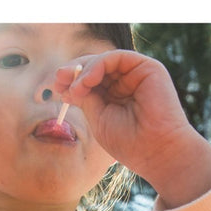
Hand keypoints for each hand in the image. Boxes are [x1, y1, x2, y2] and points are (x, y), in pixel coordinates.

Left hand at [54, 51, 210, 206]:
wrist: (155, 152)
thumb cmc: (129, 142)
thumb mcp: (98, 117)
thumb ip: (85, 97)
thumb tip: (66, 84)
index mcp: (116, 95)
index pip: (91, 79)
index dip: (72, 79)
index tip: (55, 87)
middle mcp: (127, 82)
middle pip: (96, 66)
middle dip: (74, 70)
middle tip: (57, 80)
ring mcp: (137, 74)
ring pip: (104, 60)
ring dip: (84, 71)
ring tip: (75, 89)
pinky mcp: (148, 68)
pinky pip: (117, 57)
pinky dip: (98, 66)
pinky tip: (87, 82)